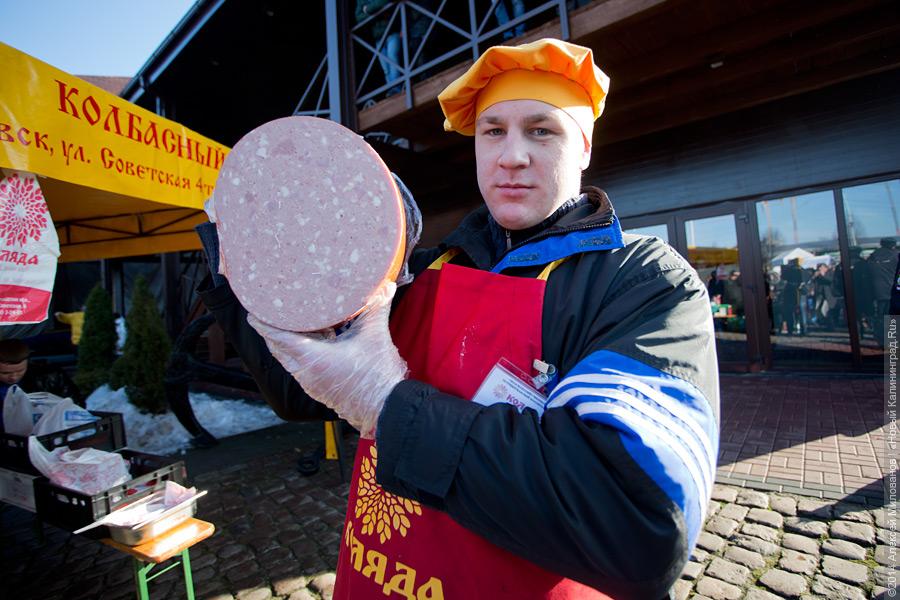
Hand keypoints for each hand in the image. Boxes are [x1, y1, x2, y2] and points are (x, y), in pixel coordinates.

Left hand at [248, 281, 406, 437]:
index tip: (252, 312)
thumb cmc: (377, 378)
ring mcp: (312, 384)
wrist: (387, 409)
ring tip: (289, 323)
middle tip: (269, 312)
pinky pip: (300, 368)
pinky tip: (313, 342)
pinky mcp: (320, 389)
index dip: (264, 323)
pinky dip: (299, 353)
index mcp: (312, 358)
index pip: (278, 337)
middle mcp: (306, 373)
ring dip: (286, 343)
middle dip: (272, 331)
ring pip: (289, 359)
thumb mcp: (375, 336)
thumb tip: (386, 286)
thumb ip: (377, 307)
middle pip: (279, 348)